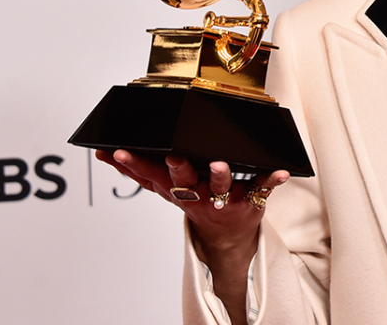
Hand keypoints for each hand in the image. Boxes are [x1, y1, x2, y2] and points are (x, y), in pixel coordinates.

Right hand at [94, 149, 288, 251]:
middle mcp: (197, 196)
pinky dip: (272, 180)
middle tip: (173, 156)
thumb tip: (105, 153)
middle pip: (184, 183)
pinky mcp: (249, 202)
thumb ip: (140, 172)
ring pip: (220, 188)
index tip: (120, 151)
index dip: (134, 165)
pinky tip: (280, 171)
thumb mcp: (166, 190)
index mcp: (176, 189)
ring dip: (220, 176)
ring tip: (220, 164)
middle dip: (178, 170)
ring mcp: (223, 200)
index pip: (150, 177)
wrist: (228, 235)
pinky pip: (263, 189)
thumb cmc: (196, 200)